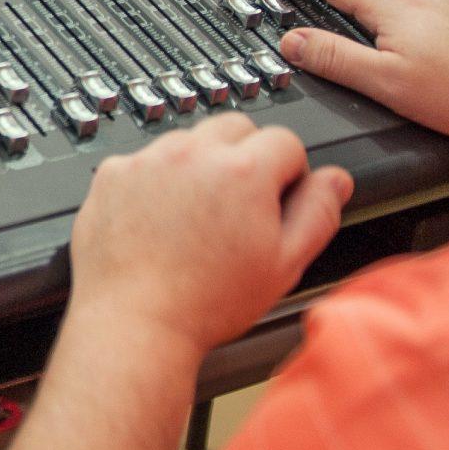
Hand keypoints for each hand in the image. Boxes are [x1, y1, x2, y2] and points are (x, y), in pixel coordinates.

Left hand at [70, 116, 350, 355]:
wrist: (135, 322)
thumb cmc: (207, 302)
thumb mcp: (284, 264)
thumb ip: (317, 213)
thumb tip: (335, 180)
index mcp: (243, 170)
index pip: (285, 139)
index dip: (288, 172)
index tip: (277, 199)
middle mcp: (193, 153)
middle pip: (235, 127)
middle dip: (245, 157)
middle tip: (238, 207)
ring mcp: (148, 160)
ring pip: (188, 141)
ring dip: (198, 166)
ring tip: (196, 220)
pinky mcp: (113, 173)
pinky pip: (145, 160)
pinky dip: (155, 181)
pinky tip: (159, 222)